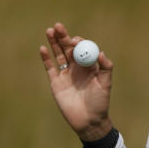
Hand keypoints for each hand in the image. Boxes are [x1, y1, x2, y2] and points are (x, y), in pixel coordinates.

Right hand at [39, 22, 113, 140]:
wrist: (89, 121)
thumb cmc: (100, 102)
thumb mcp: (105, 84)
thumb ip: (105, 67)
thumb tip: (101, 52)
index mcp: (89, 65)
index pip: (82, 48)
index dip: (78, 42)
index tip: (75, 40)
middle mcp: (77, 67)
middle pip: (68, 48)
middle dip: (63, 36)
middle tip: (58, 26)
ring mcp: (65, 74)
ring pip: (58, 54)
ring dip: (54, 42)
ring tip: (50, 30)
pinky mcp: (56, 83)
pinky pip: (50, 68)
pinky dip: (46, 58)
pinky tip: (43, 48)